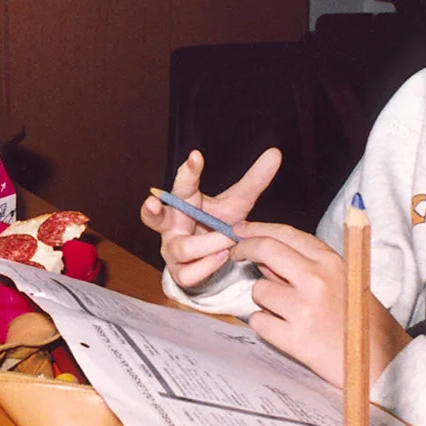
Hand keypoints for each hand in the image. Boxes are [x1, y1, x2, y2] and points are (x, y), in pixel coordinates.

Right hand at [140, 148, 280, 287]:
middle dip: (150, 210)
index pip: (183, 183)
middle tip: (152, 202)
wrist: (212, 259)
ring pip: (184, 249)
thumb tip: (275, 152)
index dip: (188, 171)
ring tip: (230, 240)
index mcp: (183, 201)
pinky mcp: (177, 272)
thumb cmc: (218, 224)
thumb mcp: (237, 203)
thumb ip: (254, 181)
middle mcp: (171, 224)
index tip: (197, 156)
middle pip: (153, 217)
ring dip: (211, 244)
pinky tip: (222, 258)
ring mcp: (170, 249)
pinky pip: (190, 272)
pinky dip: (210, 265)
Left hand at [234, 221, 409, 389]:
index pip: (286, 234)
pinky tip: (284, 330)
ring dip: (263, 299)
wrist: (382, 365)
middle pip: (265, 249)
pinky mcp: (295, 338)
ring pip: (258, 290)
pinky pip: (258, 321)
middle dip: (244, 248)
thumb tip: (268, 258)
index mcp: (332, 263)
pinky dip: (265, 325)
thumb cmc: (364, 324)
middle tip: (236, 254)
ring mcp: (304, 309)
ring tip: (285, 312)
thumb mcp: (345, 282)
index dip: (258, 229)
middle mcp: (317, 280)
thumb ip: (309, 267)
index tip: (242, 230)